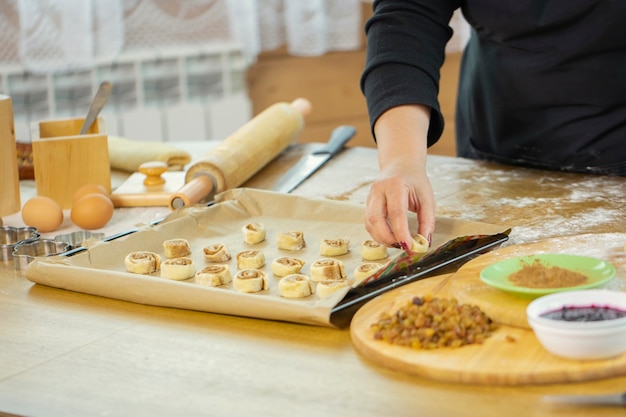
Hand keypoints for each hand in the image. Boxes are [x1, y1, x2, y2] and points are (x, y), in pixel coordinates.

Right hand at [364, 104, 434, 247]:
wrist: (400, 166)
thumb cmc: (415, 182)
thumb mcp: (427, 198)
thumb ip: (427, 221)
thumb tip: (425, 242)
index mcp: (394, 185)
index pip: (396, 213)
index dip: (401, 233)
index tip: (410, 247)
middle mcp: (378, 190)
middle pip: (376, 219)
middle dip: (388, 238)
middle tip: (403, 247)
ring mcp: (370, 197)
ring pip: (369, 223)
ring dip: (383, 238)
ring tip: (398, 243)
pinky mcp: (367, 204)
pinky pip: (369, 224)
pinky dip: (379, 234)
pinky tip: (391, 237)